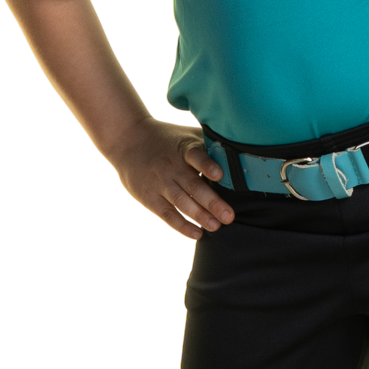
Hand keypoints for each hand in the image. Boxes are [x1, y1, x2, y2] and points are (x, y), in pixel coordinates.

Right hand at [111, 116, 235, 239]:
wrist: (128, 140)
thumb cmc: (166, 139)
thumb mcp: (186, 135)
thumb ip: (208, 145)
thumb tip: (240, 151)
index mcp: (183, 149)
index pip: (195, 156)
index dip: (207, 165)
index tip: (219, 175)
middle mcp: (171, 166)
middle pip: (193, 185)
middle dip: (212, 202)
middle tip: (229, 216)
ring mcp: (159, 183)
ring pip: (181, 202)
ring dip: (200, 216)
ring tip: (216, 226)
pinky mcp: (149, 197)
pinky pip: (167, 214)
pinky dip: (182, 225)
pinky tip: (197, 233)